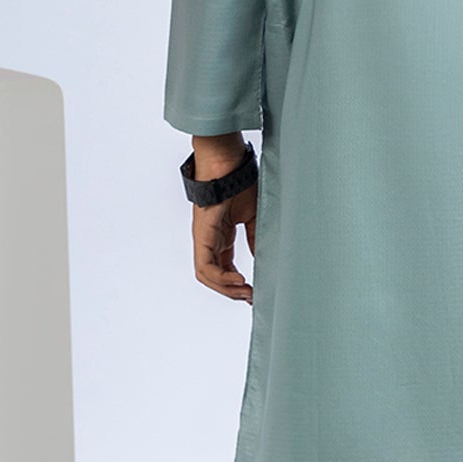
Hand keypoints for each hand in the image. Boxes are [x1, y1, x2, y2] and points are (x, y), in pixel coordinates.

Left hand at [191, 136, 257, 303]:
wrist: (228, 164)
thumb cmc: (239, 183)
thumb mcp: (253, 217)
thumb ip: (254, 238)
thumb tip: (260, 259)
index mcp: (220, 236)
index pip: (225, 268)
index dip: (237, 283)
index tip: (254, 291)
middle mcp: (209, 240)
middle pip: (215, 277)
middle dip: (232, 291)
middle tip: (251, 297)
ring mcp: (203, 239)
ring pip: (207, 276)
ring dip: (226, 288)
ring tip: (246, 292)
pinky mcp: (201, 236)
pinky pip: (205, 266)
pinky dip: (220, 278)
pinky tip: (239, 280)